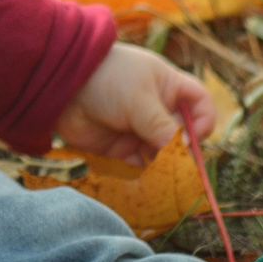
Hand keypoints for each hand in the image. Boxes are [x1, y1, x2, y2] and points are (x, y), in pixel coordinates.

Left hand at [52, 44, 215, 164]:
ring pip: (163, 155)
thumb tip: (187, 156)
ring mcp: (139, 131)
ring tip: (162, 178)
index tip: (192, 138)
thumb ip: (163, 128)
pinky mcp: (121, 150)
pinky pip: (141, 167)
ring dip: (165, 168)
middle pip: (183, 137)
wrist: (60, 85)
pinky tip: (147, 182)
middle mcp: (158, 110)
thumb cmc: (106, 79)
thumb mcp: (140, 99)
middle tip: (176, 167)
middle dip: (182, 153)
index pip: (200, 106)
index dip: (202, 123)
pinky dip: (146, 176)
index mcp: (169, 88)